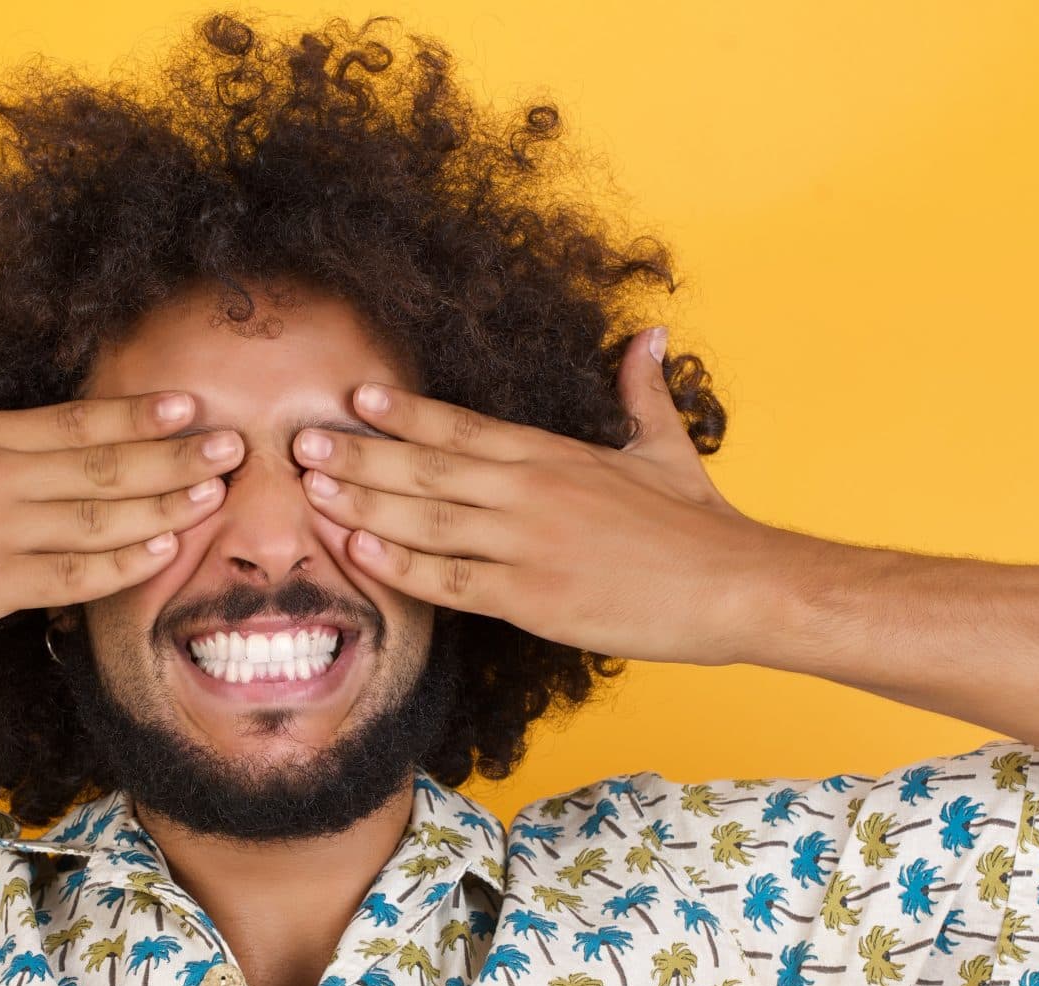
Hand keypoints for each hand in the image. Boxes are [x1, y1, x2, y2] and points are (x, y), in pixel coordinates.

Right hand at [0, 349, 245, 656]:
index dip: (139, 414)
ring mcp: (0, 533)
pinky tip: (163, 553)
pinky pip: (74, 577)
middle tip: (233, 447)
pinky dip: (123, 565)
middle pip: (107, 464)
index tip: (189, 405)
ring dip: (167, 506)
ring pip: (103, 518)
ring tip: (217, 495)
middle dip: (176, 455)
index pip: (78, 420)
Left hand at [292, 326, 780, 666]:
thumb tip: (648, 335)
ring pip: (427, 519)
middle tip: (300, 442)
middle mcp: (531, 490)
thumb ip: (641, 392)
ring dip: (364, 503)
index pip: (463, 426)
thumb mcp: (666, 448)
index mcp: (554, 453)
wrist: (737, 586)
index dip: (405, 413)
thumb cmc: (700, 525)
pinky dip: (400, 564)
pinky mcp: (532, 598)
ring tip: (311, 490)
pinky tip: (358, 549)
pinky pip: (450, 579)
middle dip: (361, 454)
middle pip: (428, 467)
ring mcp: (527, 544)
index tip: (355, 398)